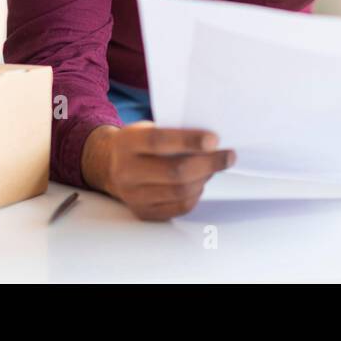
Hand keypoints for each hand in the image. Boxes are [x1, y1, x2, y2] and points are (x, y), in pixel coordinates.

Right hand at [82, 122, 234, 220]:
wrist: (110, 164)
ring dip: (205, 178)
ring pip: (180, 191)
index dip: (189, 141)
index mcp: (127, 143)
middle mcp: (126, 172)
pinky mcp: (144, 212)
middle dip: (208, 163)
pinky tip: (200, 181)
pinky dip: (196, 193)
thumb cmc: (139, 142)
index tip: (214, 140)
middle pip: (175, 172)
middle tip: (229, 156)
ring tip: (215, 166)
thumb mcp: (148, 127)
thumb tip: (212, 141)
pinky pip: (179, 207)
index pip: (160, 142)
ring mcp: (133, 196)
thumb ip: (173, 132)